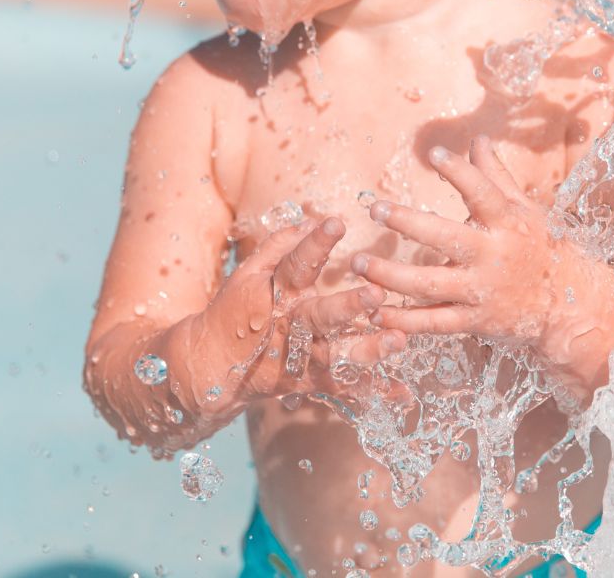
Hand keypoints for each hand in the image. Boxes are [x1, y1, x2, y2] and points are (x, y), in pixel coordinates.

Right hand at [194, 216, 404, 409]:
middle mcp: (290, 326)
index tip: (336, 222)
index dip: (314, 243)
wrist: (210, 366)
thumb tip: (309, 220)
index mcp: (276, 295)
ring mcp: (300, 357)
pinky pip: (343, 387)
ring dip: (368, 349)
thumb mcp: (247, 275)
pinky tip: (402, 392)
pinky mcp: (308, 382)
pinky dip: (373, 390)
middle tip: (377, 294)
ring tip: (399, 341)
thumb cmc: (233, 311)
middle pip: (321, 316)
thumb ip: (278, 247)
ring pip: (336, 354)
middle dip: (349, 305)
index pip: (296, 265)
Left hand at [357, 137, 586, 352]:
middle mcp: (494, 255)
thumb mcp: (524, 209)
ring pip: (430, 284)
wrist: (566, 302)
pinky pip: (434, 322)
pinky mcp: (475, 321)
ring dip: (391, 276)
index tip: (434, 153)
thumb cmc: (539, 247)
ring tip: (360, 262)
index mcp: (508, 223)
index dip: (460, 172)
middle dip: (408, 223)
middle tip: (375, 209)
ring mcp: (482, 291)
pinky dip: (403, 320)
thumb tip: (478, 140)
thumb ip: (496, 176)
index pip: (483, 193)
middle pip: (446, 238)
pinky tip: (375, 312)